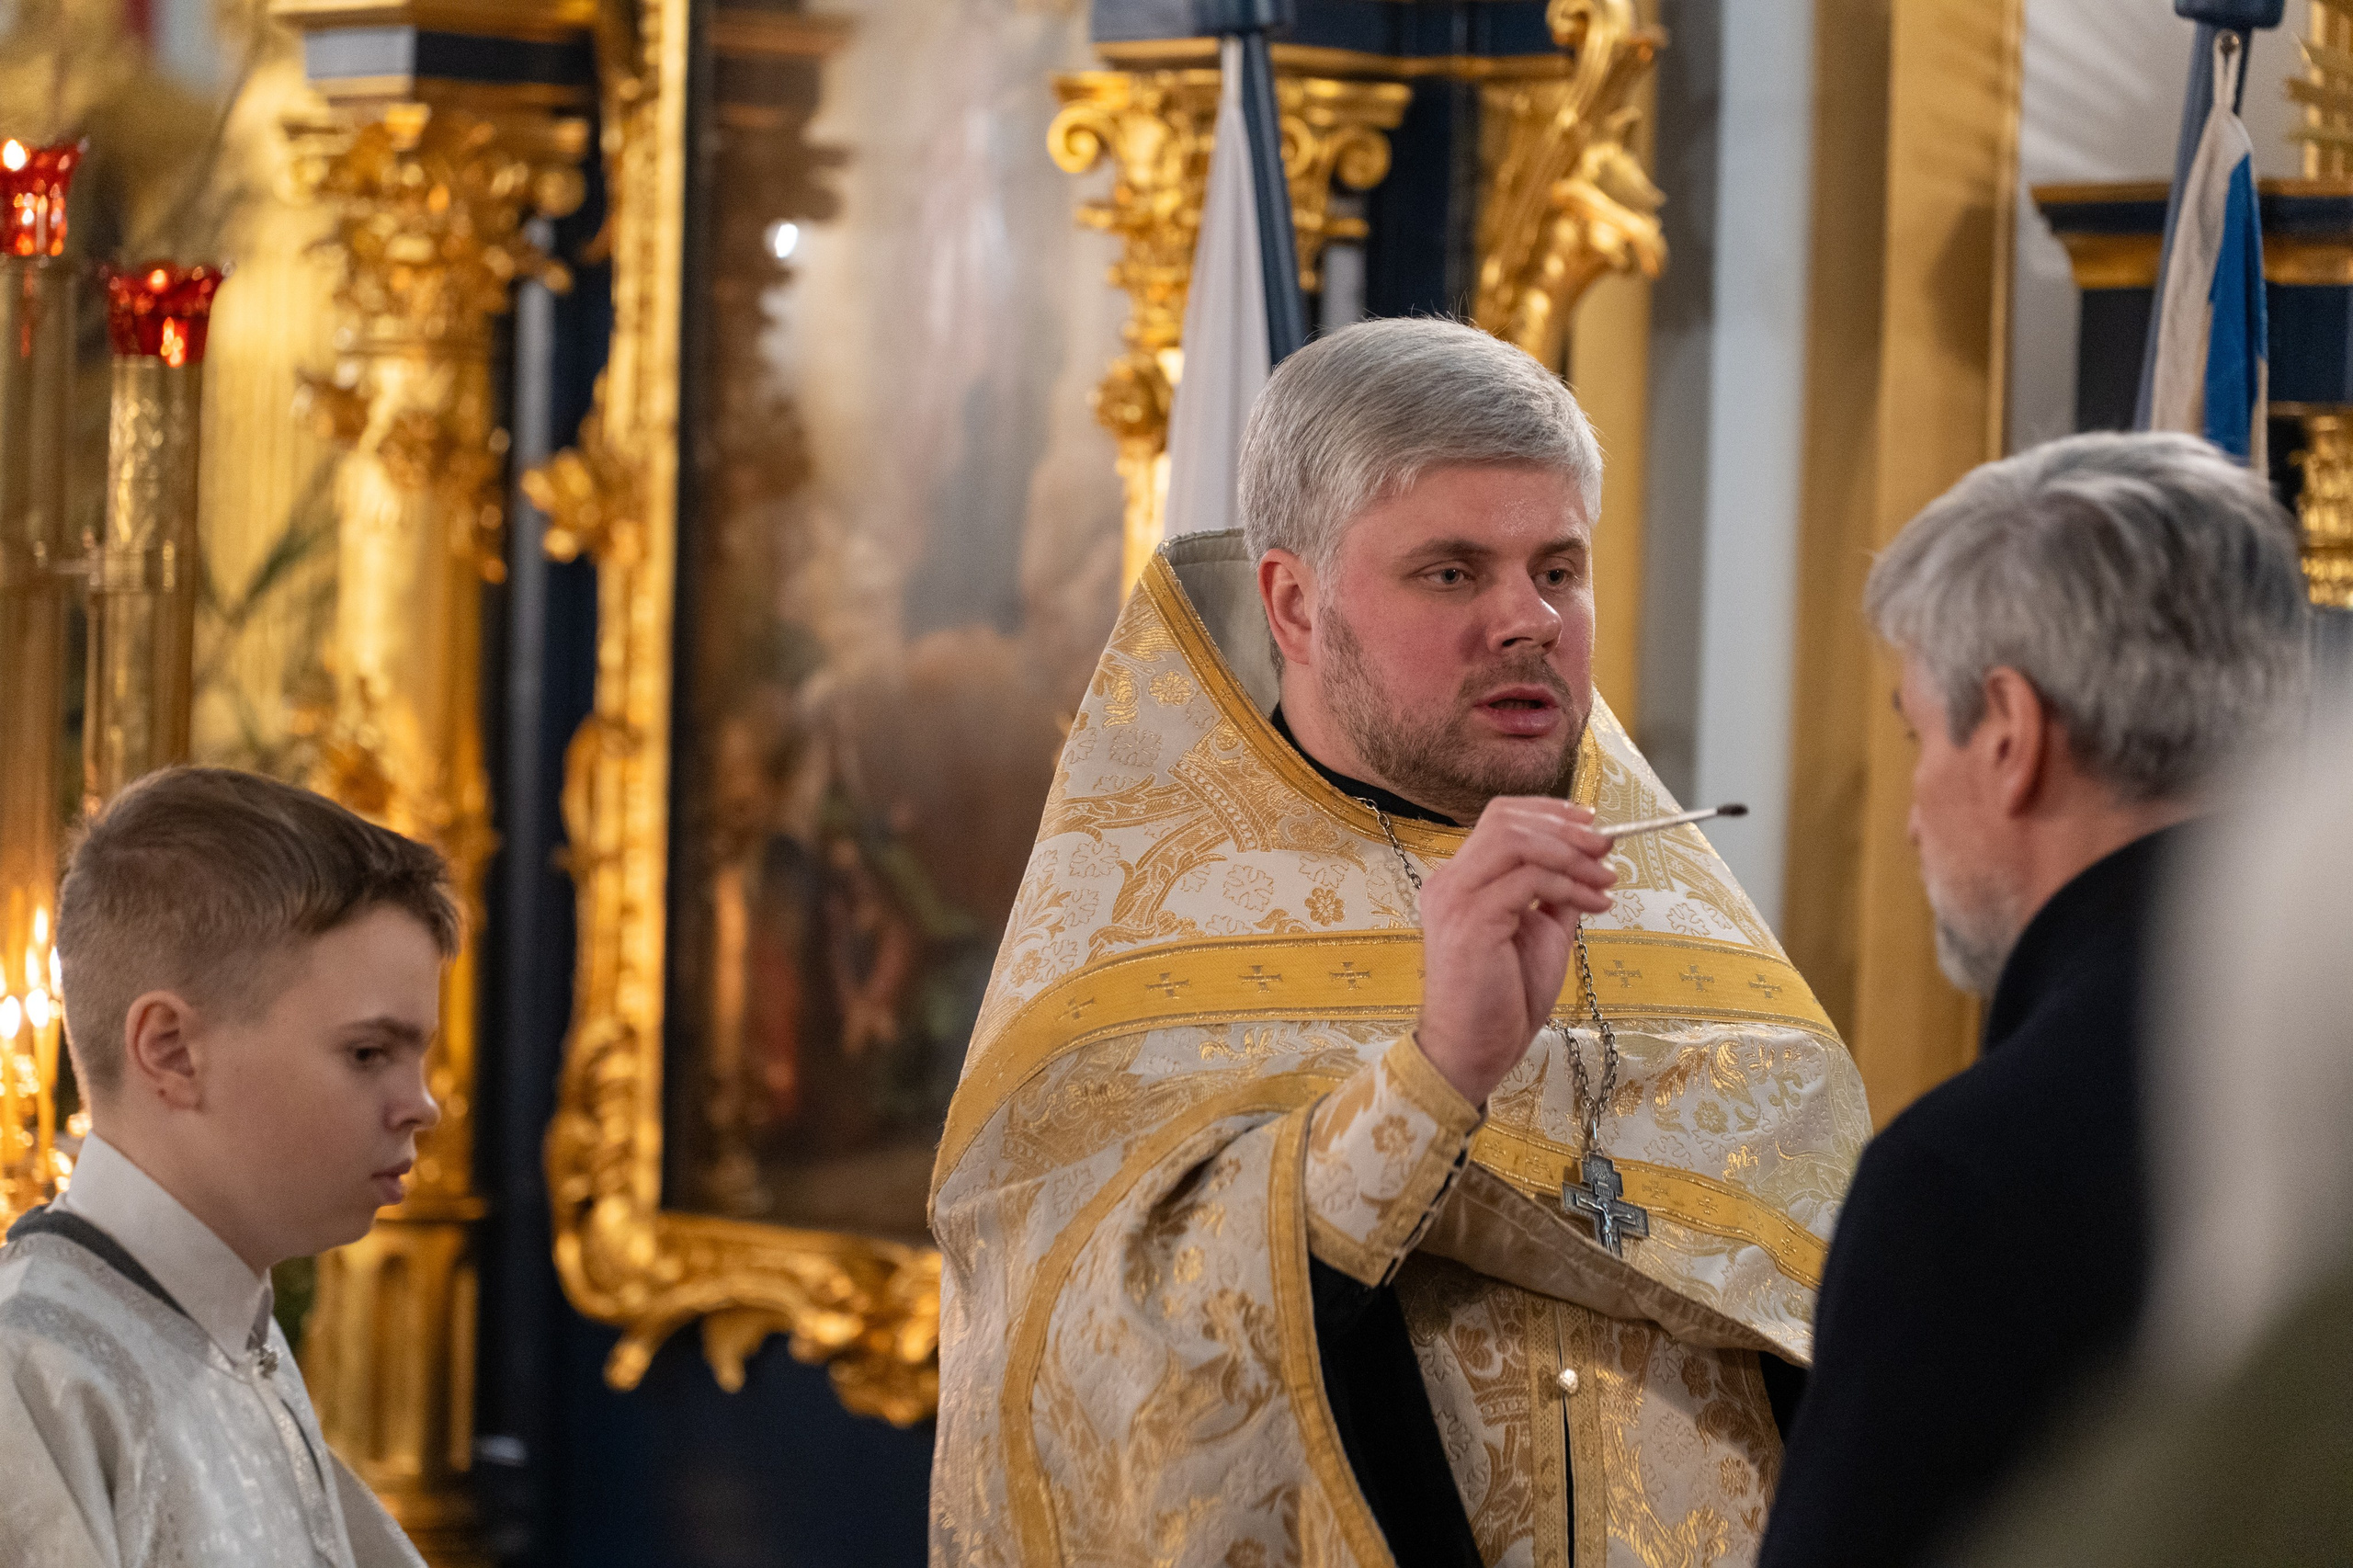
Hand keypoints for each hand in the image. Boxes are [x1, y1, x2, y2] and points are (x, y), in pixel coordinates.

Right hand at [1414, 798, 1616, 1105]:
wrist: (1476, 1050)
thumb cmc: (1504, 999)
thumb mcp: (1541, 934)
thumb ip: (1555, 896)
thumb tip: (1590, 862)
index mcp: (1461, 882)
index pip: (1499, 819)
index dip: (1548, 812)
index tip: (1591, 824)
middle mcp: (1450, 882)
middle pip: (1506, 820)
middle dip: (1565, 828)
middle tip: (1607, 848)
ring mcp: (1455, 898)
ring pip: (1516, 841)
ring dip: (1571, 854)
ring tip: (1606, 878)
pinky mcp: (1471, 920)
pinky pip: (1529, 880)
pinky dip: (1570, 886)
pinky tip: (1596, 904)